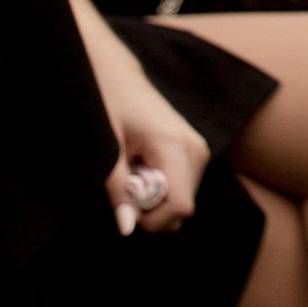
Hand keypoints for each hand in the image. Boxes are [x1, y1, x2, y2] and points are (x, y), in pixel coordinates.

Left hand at [69, 0, 208, 233]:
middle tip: (126, 181)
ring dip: (155, 199)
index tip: (128, 206)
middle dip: (152, 210)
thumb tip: (127, 228)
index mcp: (175, 145)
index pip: (180, 206)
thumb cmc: (111, 106)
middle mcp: (195, 149)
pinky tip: (143, 166)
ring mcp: (198, 150)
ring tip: (133, 169)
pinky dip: (161, 188)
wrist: (120, 77)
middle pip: (182, 209)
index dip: (153, 219)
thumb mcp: (109, 149)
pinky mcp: (195, 153)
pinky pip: (182, 189)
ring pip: (182, 202)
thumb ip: (119, 190)